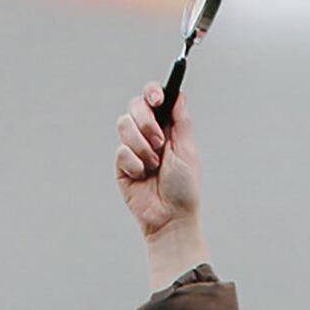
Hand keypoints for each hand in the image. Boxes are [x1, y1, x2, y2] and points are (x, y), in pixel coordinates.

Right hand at [114, 92, 204, 281]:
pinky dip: (135, 164)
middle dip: (146, 122)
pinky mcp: (122, 164)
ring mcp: (134, 148)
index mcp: (168, 127)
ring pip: (124, 125)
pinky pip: (121, 151)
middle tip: (159, 142)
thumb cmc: (184, 188)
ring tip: (153, 165)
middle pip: (135, 106)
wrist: (170, 217)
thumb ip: (181, 122)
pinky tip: (143, 176)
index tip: (157, 100)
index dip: (153, 93)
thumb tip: (178, 96)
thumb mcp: (188, 151)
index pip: (155, 99)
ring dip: (141, 145)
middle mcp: (149, 134)